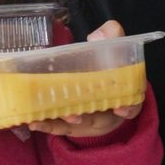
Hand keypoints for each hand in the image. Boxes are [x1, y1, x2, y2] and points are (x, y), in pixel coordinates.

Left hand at [27, 20, 143, 137]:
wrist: (103, 91)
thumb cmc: (108, 69)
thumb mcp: (114, 51)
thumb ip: (110, 38)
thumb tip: (96, 36)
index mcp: (124, 95)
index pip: (132, 105)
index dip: (128, 108)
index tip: (122, 109)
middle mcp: (108, 113)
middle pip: (99, 119)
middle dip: (84, 118)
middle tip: (72, 115)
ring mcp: (88, 121)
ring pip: (75, 125)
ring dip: (59, 123)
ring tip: (42, 118)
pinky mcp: (72, 126)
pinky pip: (59, 128)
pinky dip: (46, 125)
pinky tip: (32, 122)